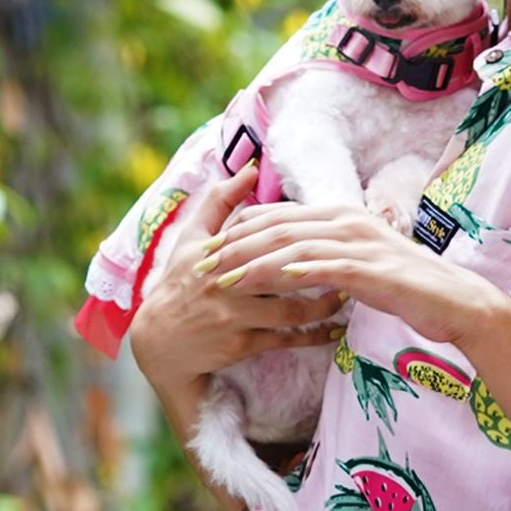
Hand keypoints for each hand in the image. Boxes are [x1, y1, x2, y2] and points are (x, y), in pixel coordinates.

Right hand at [126, 165, 344, 406]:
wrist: (158, 341)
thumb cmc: (180, 283)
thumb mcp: (191, 238)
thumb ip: (220, 200)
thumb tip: (251, 167)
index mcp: (220, 252)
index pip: (268, 237)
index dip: (303, 234)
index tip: (333, 230)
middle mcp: (227, 282)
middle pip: (284, 272)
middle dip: (321, 270)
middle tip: (352, 264)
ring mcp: (234, 315)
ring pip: (291, 309)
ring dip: (323, 306)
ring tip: (347, 296)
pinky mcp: (240, 343)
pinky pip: (285, 340)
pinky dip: (312, 337)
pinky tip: (333, 331)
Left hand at [198, 202, 503, 349]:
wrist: (455, 301)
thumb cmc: (407, 287)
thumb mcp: (361, 264)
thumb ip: (329, 257)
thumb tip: (294, 263)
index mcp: (342, 216)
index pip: (279, 215)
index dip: (240, 229)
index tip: (210, 247)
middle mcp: (347, 222)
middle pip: (279, 226)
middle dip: (236, 244)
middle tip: (202, 263)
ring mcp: (360, 243)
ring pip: (294, 245)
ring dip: (254, 261)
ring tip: (222, 278)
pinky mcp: (370, 269)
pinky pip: (324, 268)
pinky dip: (294, 272)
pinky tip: (268, 282)